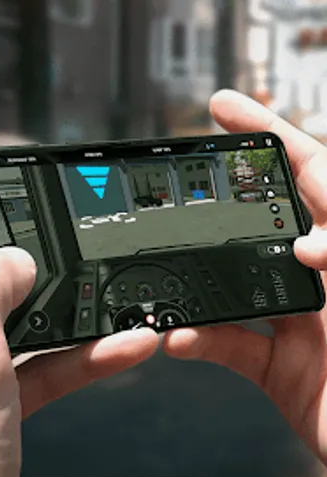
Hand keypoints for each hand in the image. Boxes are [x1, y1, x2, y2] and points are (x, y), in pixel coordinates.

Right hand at [164, 90, 326, 466]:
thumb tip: (306, 240)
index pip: (315, 174)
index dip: (270, 135)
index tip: (225, 107)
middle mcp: (326, 279)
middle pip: (266, 217)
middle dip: (221, 191)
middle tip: (177, 173)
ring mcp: (302, 322)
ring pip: (236, 281)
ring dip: (198, 276)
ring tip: (165, 265)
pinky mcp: (281, 369)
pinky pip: (228, 345)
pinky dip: (198, 339)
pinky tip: (178, 335)